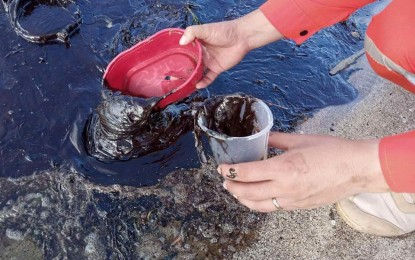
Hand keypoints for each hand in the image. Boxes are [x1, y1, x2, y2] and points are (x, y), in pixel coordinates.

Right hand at [180, 10, 282, 88]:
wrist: (242, 37)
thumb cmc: (224, 31)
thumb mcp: (206, 29)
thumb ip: (192, 32)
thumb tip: (181, 42)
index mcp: (197, 43)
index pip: (185, 50)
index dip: (177, 55)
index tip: (168, 61)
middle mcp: (201, 53)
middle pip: (189, 62)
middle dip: (182, 69)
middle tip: (172, 76)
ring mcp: (209, 62)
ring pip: (197, 72)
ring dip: (191, 77)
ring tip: (183, 83)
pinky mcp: (217, 69)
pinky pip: (208, 78)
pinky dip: (203, 82)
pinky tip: (197, 86)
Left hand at [218, 132, 389, 211]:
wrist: (356, 169)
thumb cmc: (332, 152)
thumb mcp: (300, 140)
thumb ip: (276, 140)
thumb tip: (261, 138)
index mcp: (283, 169)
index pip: (246, 173)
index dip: (230, 171)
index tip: (222, 168)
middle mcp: (284, 188)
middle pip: (247, 193)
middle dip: (231, 187)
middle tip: (224, 180)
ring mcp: (292, 200)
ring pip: (258, 205)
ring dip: (242, 199)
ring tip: (235, 191)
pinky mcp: (299, 206)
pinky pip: (273, 208)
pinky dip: (259, 203)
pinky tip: (257, 196)